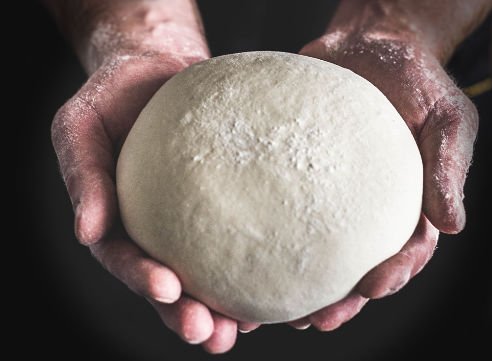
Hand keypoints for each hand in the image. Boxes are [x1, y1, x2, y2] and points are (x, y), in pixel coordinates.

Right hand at [52, 51, 254, 352]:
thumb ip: (82, 176)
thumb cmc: (112, 97)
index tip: (168, 290)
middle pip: (174, 284)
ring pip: (215, 272)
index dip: (144, 280)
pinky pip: (249, 231)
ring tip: (250, 325)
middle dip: (190, 315)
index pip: (127, 261)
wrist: (157, 68)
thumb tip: (85, 231)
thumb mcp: (80, 128)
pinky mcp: (232, 199)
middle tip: (212, 335)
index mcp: (120, 221)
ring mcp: (198, 219)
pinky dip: (265, 259)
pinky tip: (286, 276)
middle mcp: (161, 229)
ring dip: (231, 305)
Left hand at [289, 28, 477, 329]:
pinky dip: (271, 238)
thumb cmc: (415, 79)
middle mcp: (366, 206)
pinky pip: (284, 209)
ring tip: (280, 310)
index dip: (391, 274)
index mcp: (406, 201)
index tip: (372, 288)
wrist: (368, 44)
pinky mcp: (297, 175)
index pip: (406, 251)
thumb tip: (454, 225)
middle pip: (356, 265)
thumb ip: (448, 167)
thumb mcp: (446, 117)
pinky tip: (250, 257)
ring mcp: (329, 194)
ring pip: (317, 250)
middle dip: (341, 299)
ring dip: (302, 285)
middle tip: (317, 320)